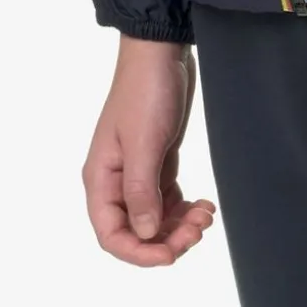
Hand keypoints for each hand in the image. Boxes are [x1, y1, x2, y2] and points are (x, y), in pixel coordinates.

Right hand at [83, 36, 218, 266]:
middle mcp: (115, 181)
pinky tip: (203, 205)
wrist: (162, 51)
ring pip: (155, 218)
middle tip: (198, 230)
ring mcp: (137, 172)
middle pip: (136, 231)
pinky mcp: (157, 162)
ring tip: (205, 215)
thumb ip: (141, 191)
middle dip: (167, 239)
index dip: (139, 253)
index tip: (170, 255)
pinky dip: (184, 209)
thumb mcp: (143, 142)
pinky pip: (168, 200)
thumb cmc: (146, 92)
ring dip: (179, 225)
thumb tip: (145, 234)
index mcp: (100, 179)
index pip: (111, 235)